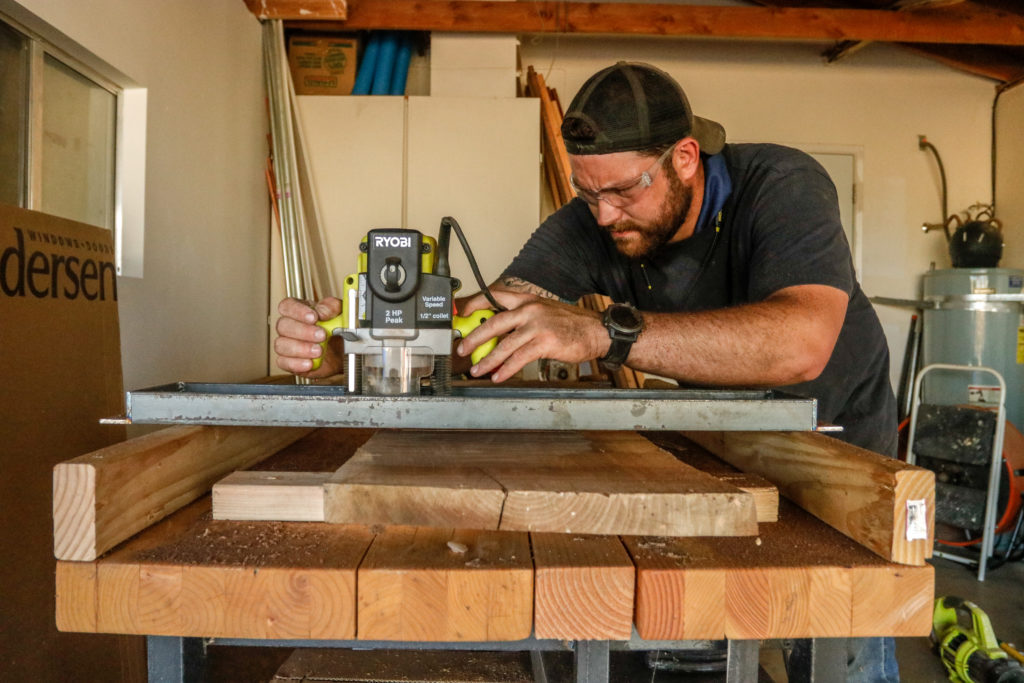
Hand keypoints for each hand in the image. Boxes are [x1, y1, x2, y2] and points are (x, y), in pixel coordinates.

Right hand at [274, 297, 344, 377]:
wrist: (343, 351)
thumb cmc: (337, 329)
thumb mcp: (339, 312)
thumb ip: (331, 307)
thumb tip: (321, 311)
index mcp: (299, 310)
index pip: (287, 306)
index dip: (297, 311)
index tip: (313, 317)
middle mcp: (289, 326)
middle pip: (282, 325)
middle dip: (303, 331)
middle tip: (321, 335)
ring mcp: (287, 344)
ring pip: (281, 345)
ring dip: (301, 348)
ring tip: (319, 350)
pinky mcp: (288, 361)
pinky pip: (284, 362)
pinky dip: (297, 364)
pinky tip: (310, 363)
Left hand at [456, 290, 607, 382]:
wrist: (597, 331)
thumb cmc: (571, 324)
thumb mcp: (544, 312)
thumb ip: (522, 319)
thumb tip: (498, 333)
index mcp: (528, 300)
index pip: (495, 296)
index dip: (475, 302)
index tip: (461, 311)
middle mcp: (530, 309)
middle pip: (494, 322)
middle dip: (474, 337)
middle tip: (463, 349)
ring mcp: (537, 326)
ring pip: (504, 344)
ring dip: (488, 360)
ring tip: (477, 370)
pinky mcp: (545, 342)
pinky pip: (519, 358)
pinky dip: (506, 369)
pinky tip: (498, 376)